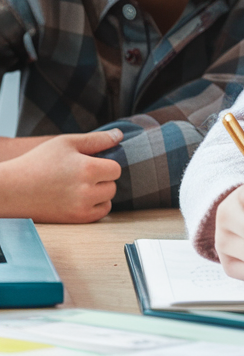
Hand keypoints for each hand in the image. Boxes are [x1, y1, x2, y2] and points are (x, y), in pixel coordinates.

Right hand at [0, 129, 122, 221]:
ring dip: (100, 193)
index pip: (116, 169)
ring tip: (81, 186)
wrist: (11, 189)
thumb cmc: (37, 162)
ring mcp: (80, 207)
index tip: (92, 163)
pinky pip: (99, 214)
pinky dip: (95, 207)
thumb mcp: (66, 143)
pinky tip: (81, 198)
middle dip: (102, 179)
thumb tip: (119, 135)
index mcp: (88, 169)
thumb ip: (97, 139)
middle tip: (83, 175)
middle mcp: (87, 190)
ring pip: (108, 200)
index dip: (105, 164)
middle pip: (113, 185)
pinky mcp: (74, 220)